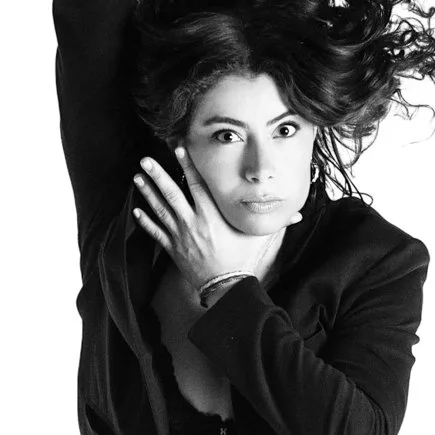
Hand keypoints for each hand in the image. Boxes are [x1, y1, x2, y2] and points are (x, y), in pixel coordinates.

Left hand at [131, 149, 281, 299]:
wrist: (225, 286)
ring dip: (147, 193)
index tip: (177, 148)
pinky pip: (155, 233)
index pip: (197, 184)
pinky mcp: (173, 249)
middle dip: (157, 175)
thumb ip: (276, 223)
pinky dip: (145, 222)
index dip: (187, 165)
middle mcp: (193, 222)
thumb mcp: (257, 237)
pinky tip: (135, 210)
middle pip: (172, 193)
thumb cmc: (241, 260)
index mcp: (212, 216)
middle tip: (146, 160)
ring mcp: (180, 236)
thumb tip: (299, 213)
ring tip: (138, 178)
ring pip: (160, 210)